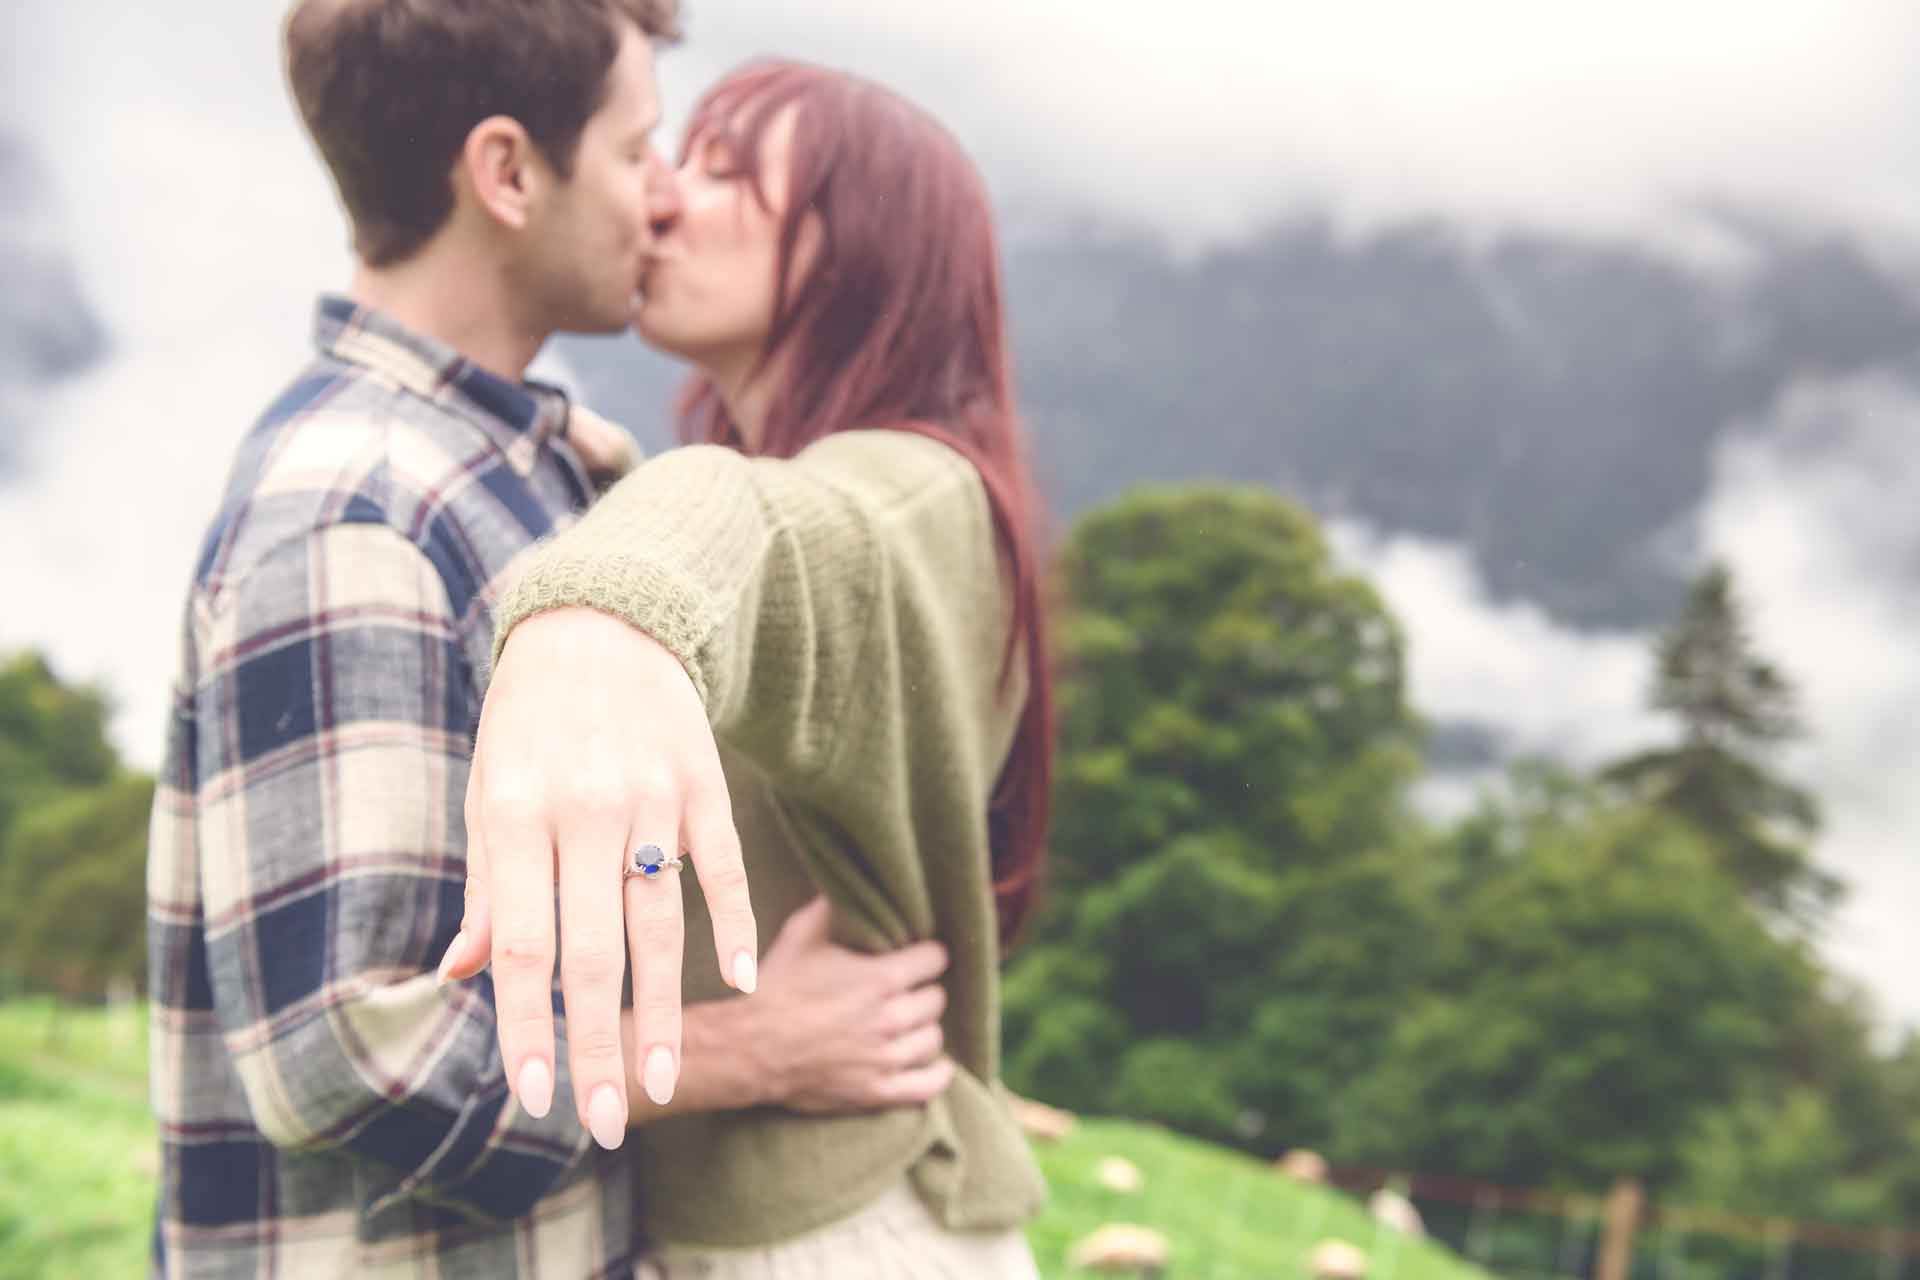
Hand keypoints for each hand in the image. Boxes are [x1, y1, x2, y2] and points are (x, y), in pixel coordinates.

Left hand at [438, 608, 758, 1150]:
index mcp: (515, 816)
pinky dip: (736, 925)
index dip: (528, 1028)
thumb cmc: (527, 722)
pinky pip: (722, 867)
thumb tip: (463, 974)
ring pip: (661, 923)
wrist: (602, 621)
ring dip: (666, 1010)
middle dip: (598, 1047)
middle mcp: (584, 811)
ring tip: (666, 1079)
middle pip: (594, 954)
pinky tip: (745, 983)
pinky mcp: (703, 783)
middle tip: (609, 1122)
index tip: (532, 1098)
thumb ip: (486, 887)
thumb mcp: (486, 791)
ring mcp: (651, 797)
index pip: (524, 947)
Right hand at [750, 898, 955, 1112]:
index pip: (936, 958)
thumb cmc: (776, 988)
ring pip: (933, 1037)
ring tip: (909, 1022)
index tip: (918, 954)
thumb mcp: (801, 934)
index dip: (927, 953)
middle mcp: (891, 1018)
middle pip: (936, 998)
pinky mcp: (876, 1091)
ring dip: (923, 1027)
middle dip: (922, 990)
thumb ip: (832, 908)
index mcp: (881, 978)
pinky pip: (926, 1086)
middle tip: (907, 989)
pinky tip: (936, 1065)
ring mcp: (886, 1058)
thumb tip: (847, 886)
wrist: (749, 1048)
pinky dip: (937, 1074)